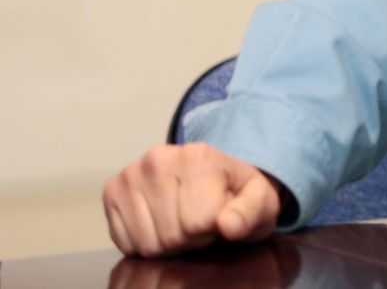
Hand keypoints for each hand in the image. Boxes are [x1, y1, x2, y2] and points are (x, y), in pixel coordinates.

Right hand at [103, 143, 282, 256]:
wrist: (211, 178)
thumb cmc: (237, 194)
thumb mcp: (260, 202)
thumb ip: (251, 213)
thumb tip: (228, 225)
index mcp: (198, 156)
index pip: (199, 223)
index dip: (212, 230)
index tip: (218, 216)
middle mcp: (159, 159)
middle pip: (171, 235)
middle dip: (190, 239)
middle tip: (200, 221)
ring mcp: (131, 174)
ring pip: (147, 244)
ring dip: (167, 244)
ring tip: (181, 221)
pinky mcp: (112, 191)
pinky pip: (124, 242)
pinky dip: (144, 242)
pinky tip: (159, 223)